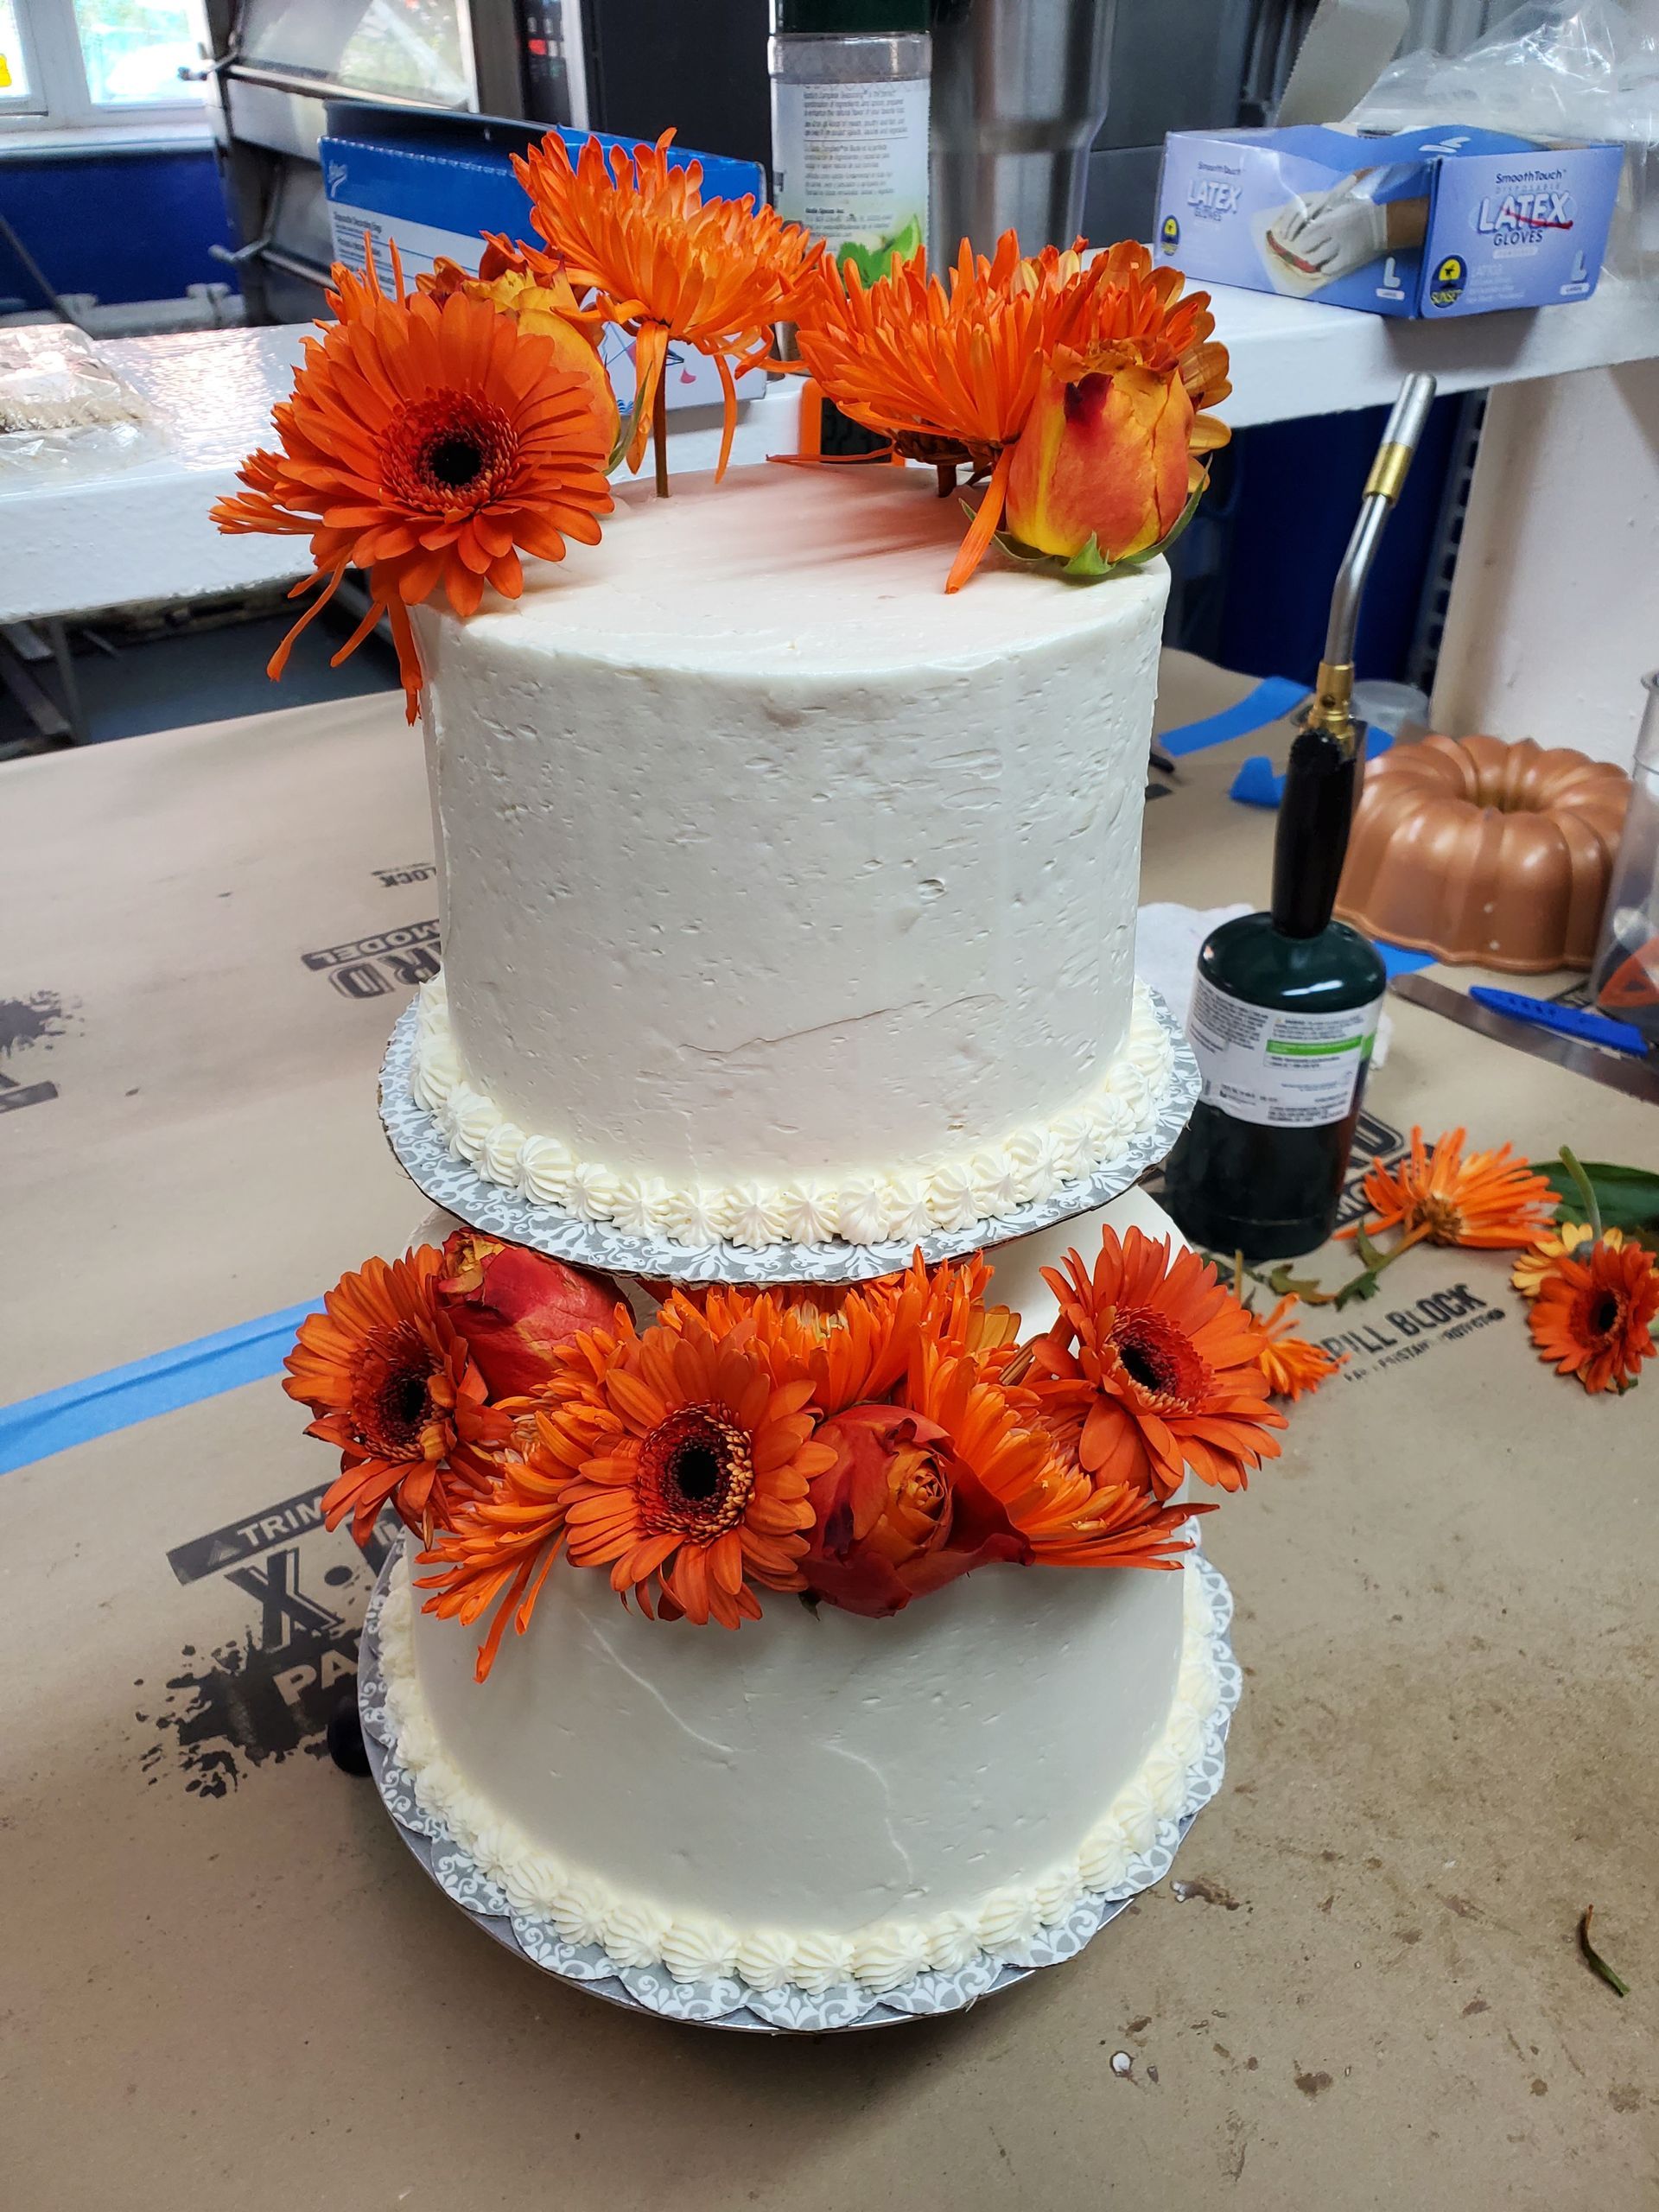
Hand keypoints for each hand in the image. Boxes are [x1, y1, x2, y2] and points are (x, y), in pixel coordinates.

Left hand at [1273, 183, 1387, 278]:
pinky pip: (1329, 268)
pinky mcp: (1347, 259)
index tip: (1301, 242)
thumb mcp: (1341, 208)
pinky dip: (1326, 269)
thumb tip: (1309, 225)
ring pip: (1316, 259)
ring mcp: (1339, 247)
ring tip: (1317, 259)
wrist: (1381, 223)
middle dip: (1306, 251)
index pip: (1306, 232)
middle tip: (1308, 252)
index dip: (1302, 239)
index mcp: (1329, 219)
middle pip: (1307, 247)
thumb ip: (1325, 216)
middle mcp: (1332, 233)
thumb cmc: (1360, 213)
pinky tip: (1326, 266)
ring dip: (1314, 260)